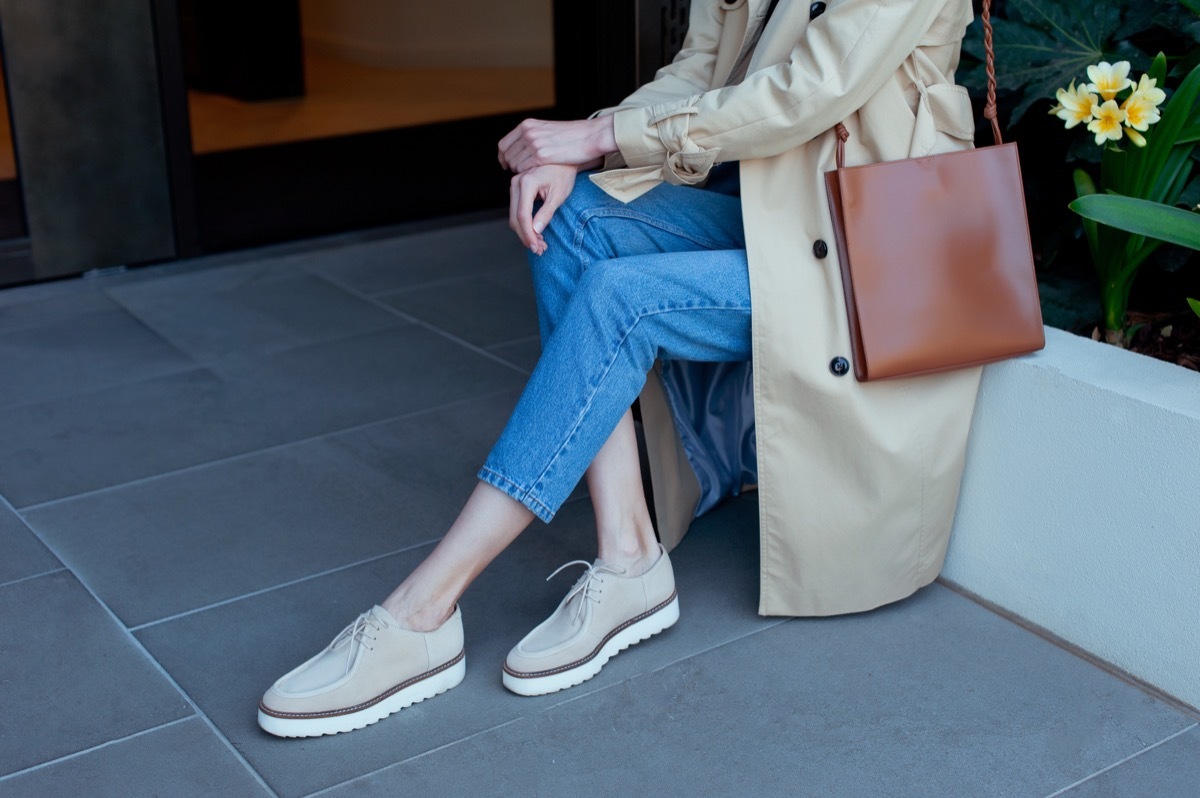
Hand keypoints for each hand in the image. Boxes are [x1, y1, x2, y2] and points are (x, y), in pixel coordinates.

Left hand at [498, 117, 616, 173]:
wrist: (589, 136)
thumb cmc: (572, 136)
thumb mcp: (548, 129)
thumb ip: (533, 135)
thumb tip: (522, 144)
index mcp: (528, 125)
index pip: (503, 144)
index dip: (503, 157)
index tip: (506, 165)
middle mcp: (528, 132)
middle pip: (507, 155)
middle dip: (510, 166)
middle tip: (519, 173)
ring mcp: (533, 143)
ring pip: (514, 164)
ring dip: (519, 171)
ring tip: (530, 173)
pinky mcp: (541, 155)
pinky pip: (523, 169)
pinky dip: (526, 174)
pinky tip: (535, 174)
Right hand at [509, 164, 577, 254]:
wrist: (563, 161)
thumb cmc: (564, 175)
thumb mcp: (558, 196)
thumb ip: (546, 214)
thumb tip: (535, 231)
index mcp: (526, 183)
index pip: (522, 215)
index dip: (528, 234)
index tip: (536, 247)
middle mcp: (516, 183)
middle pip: (514, 218)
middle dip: (526, 236)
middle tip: (539, 249)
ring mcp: (514, 185)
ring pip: (513, 216)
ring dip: (525, 232)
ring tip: (540, 243)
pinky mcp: (517, 189)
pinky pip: (516, 210)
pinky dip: (524, 224)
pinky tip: (536, 233)